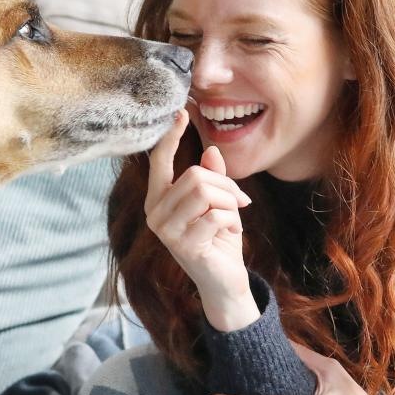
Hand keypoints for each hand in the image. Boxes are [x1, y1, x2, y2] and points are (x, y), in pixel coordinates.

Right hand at [145, 112, 256, 330]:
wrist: (224, 280)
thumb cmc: (219, 239)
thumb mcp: (218, 203)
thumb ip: (212, 179)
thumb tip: (211, 151)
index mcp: (159, 199)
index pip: (159, 161)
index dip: (170, 137)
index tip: (181, 113)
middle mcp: (155, 213)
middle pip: (194, 176)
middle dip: (225, 186)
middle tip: (239, 201)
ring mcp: (165, 231)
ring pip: (205, 192)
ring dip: (229, 203)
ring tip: (234, 217)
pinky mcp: (182, 246)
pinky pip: (216, 215)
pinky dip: (232, 220)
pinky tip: (231, 232)